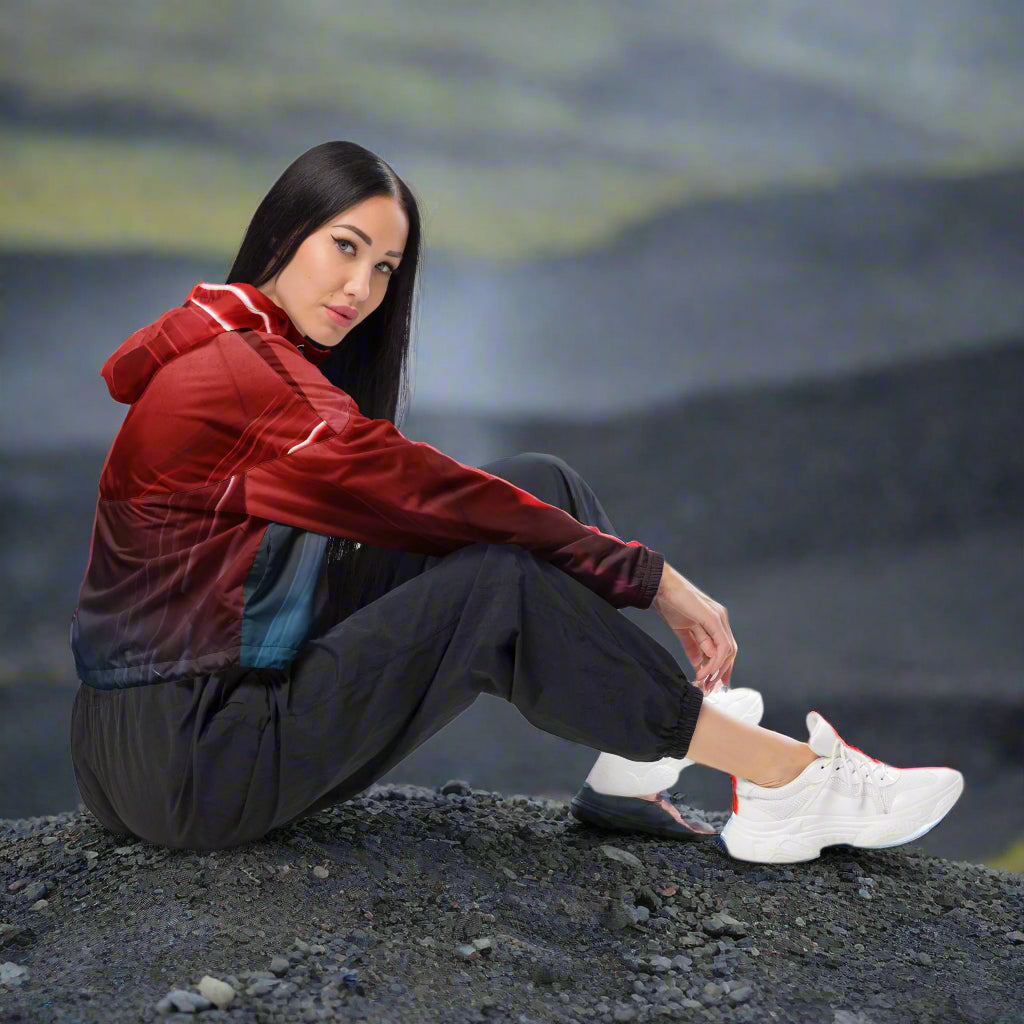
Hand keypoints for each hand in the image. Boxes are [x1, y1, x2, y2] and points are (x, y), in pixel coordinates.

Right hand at [651, 562, 737, 692]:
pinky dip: (714, 662)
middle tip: (709, 687)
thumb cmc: (669, 603)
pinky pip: (721, 646)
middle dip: (720, 672)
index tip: (714, 683)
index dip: (722, 667)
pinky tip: (703, 671)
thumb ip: (692, 646)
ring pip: (727, 651)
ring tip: (703, 681)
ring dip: (716, 669)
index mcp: (715, 620)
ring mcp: (719, 618)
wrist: (660, 586)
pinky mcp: (713, 618)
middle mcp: (720, 618)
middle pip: (729, 651)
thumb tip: (697, 664)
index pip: (725, 648)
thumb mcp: (682, 630)